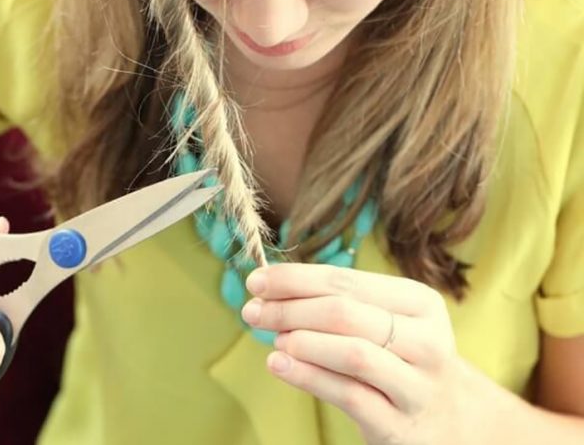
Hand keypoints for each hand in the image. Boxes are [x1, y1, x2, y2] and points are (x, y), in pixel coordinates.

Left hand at [242, 263, 470, 444]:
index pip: (347, 280)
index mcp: (420, 302)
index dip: (296, 278)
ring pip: (352, 353)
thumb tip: (271, 288)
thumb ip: (339, 303)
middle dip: (290, 307)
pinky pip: (349, 395)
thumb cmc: (401, 359)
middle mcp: (426, 340)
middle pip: (346, 313)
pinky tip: (278, 364)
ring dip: (302, 340)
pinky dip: (307, 376)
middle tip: (252, 309)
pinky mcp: (401, 426)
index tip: (257, 280)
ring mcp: (417, 386)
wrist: (451, 422)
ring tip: (270, 335)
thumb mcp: (384, 322)